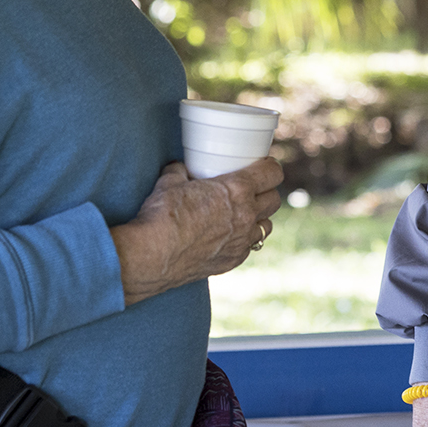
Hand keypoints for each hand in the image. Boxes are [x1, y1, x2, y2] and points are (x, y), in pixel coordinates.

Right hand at [110, 158, 282, 304]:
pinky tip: (230, 236)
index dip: (270, 167)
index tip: (263, 166)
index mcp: (237, 190)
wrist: (153, 255)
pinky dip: (244, 240)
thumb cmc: (163, 215)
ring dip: (259, 218)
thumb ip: (180, 172)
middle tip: (254, 188)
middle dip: (267, 191)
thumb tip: (179, 168)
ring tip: (245, 214)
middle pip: (274, 200)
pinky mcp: (233, 261)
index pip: (272, 173)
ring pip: (266, 226)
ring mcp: (242, 241)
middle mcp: (247, 215)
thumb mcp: (170, 182)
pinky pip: (249, 247)